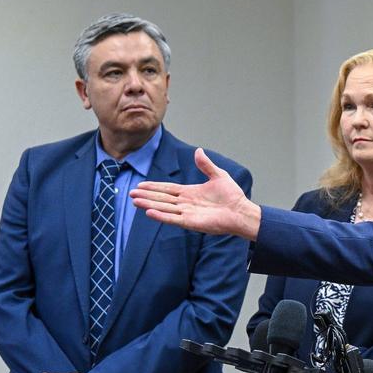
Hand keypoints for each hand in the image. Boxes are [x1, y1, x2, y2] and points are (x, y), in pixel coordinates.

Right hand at [130, 148, 260, 238]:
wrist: (241, 211)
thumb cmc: (232, 196)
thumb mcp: (218, 176)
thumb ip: (206, 165)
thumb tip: (198, 150)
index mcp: (190, 192)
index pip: (167, 189)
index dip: (154, 186)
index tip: (141, 185)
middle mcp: (185, 203)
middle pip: (162, 198)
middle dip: (147, 195)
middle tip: (131, 193)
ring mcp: (187, 213)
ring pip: (164, 208)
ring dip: (149, 204)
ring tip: (135, 201)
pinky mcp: (190, 222)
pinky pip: (173, 219)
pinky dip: (161, 216)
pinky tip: (149, 212)